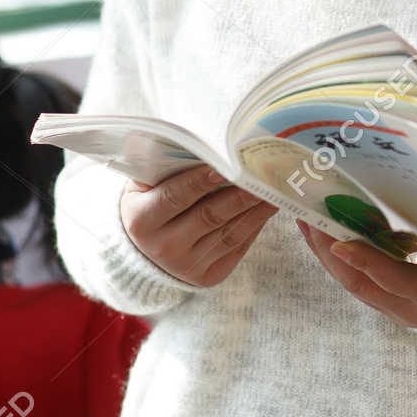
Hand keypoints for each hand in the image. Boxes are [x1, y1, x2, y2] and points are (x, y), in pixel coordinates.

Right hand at [121, 163, 277, 287]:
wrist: (145, 249)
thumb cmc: (149, 201)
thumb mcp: (142, 184)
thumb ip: (160, 164)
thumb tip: (192, 140)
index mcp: (141, 220)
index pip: (175, 196)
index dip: (200, 181)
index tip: (224, 167)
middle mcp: (163, 247)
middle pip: (209, 216)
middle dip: (239, 194)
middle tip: (262, 175)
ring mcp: (187, 266)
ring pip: (229, 233)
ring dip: (256, 209)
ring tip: (275, 188)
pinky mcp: (208, 275)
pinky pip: (237, 247)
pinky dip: (255, 225)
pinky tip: (268, 207)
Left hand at [295, 219, 416, 329]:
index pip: (395, 279)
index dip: (367, 262)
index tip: (339, 242)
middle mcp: (403, 307)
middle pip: (360, 283)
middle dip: (330, 252)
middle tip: (310, 219)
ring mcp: (386, 307)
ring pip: (349, 282)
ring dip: (323, 252)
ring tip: (305, 221)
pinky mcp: (375, 301)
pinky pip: (349, 278)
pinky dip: (330, 256)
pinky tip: (316, 235)